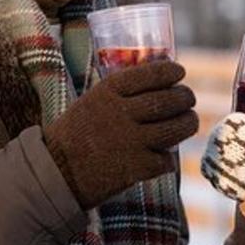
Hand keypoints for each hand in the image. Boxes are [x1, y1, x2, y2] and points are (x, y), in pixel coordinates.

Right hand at [44, 60, 197, 208]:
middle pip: (169, 100)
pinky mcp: (136, 168)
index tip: (179, 72)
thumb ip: (120, 94)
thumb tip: (158, 83)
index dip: (170, 72)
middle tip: (188, 99)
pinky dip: (168, 159)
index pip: (150, 74)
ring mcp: (131, 141)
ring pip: (175, 128)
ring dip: (188, 123)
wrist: (55, 172)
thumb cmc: (74, 135)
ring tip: (189, 121)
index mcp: (108, 92)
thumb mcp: (91, 102)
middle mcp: (122, 113)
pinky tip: (163, 157)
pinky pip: (166, 160)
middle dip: (185, 98)